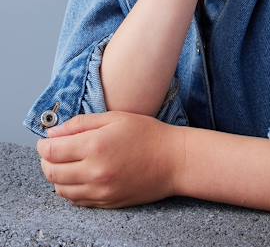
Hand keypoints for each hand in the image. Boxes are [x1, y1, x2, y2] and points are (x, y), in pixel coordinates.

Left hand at [36, 111, 184, 208]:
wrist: (173, 160)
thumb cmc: (147, 134)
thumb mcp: (114, 118)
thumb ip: (81, 124)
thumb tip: (53, 133)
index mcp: (95, 146)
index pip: (52, 151)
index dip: (43, 145)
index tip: (46, 140)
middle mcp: (94, 171)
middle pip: (51, 172)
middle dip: (46, 161)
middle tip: (52, 151)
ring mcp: (100, 191)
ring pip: (61, 190)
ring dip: (56, 176)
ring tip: (65, 163)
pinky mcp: (107, 203)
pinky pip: (76, 201)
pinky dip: (70, 190)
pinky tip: (78, 176)